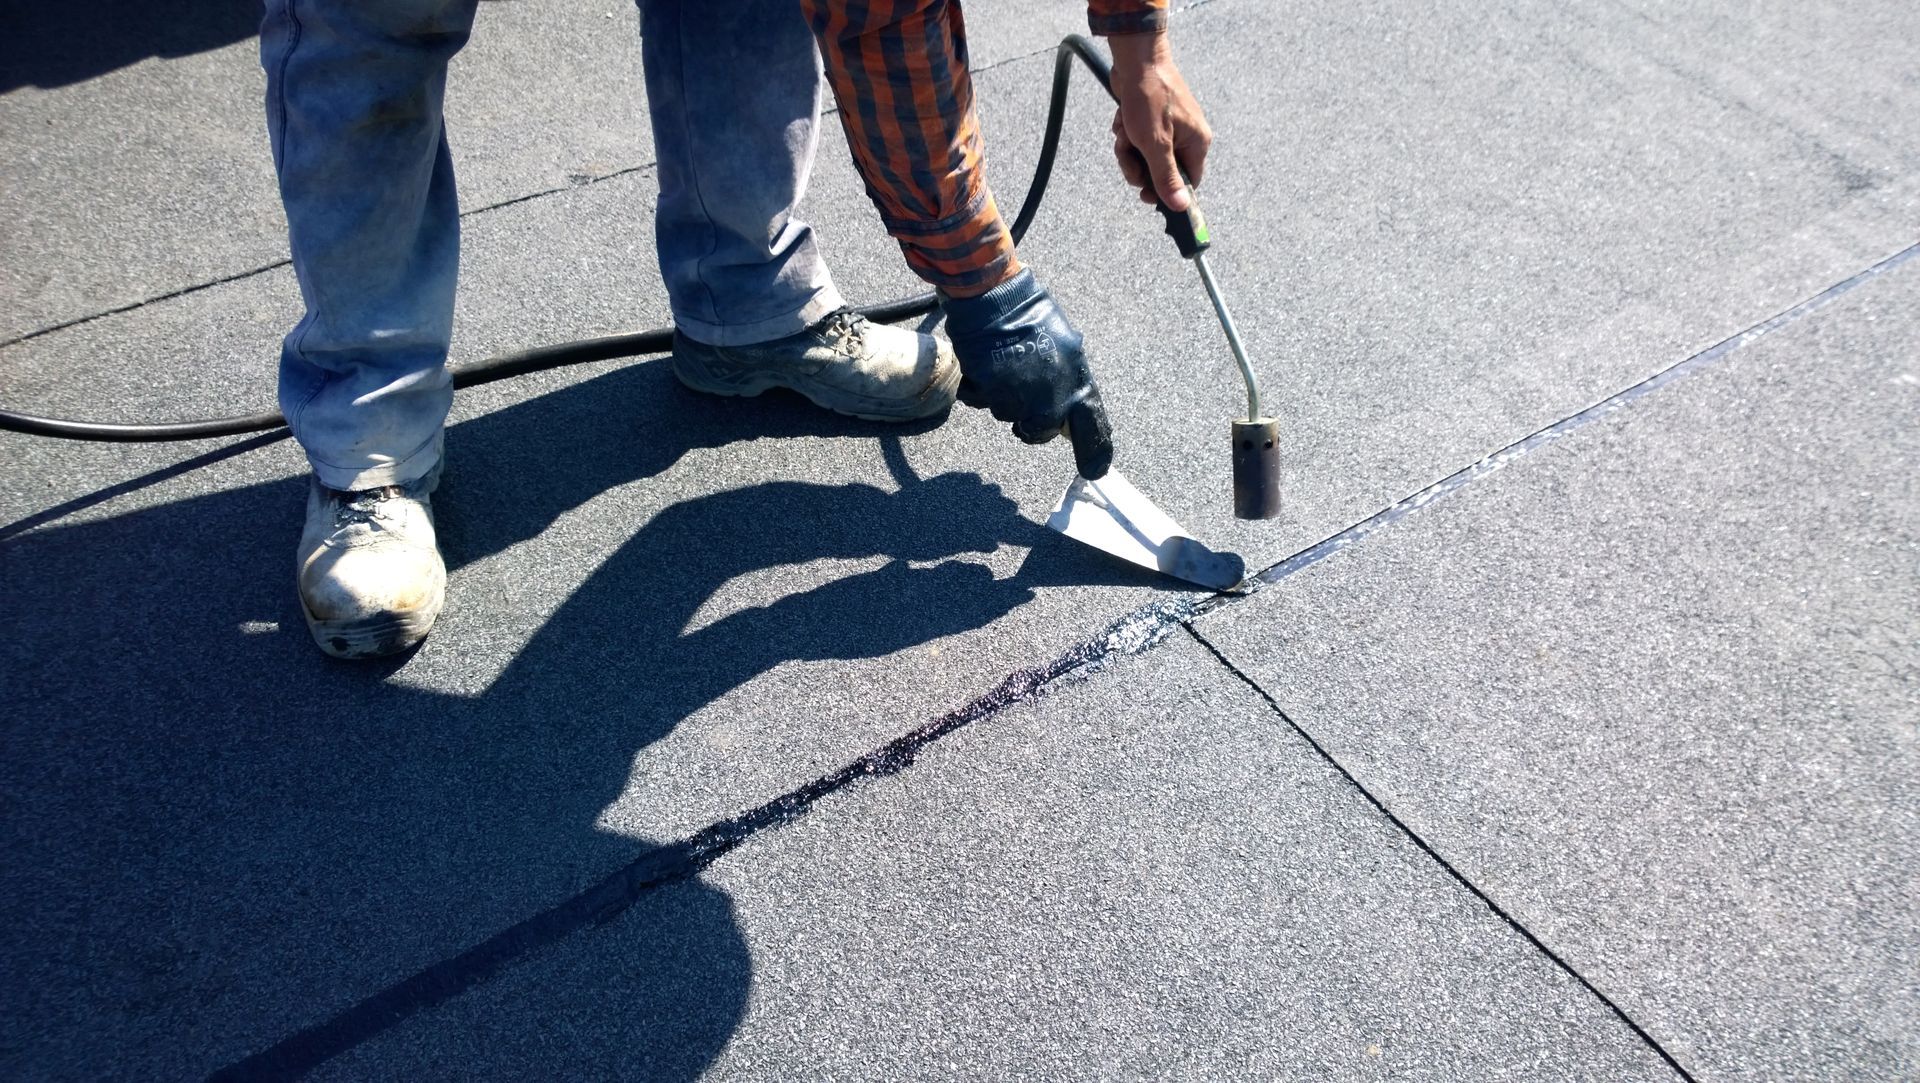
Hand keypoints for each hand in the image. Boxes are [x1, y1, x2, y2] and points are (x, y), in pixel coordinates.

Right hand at [940, 270, 1114, 478]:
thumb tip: (1070, 415)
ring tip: (1006, 367)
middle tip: (1025, 391)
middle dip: (1030, 418)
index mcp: (1077, 385)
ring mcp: (1020, 399)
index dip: (1095, 453)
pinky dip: (981, 389)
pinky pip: (983, 403)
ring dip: (1004, 398)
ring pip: (1009, 416)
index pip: (1093, 429)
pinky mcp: (991, 394)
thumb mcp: (1066, 348)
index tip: (1095, 470)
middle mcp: (1052, 399)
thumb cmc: (1032, 318)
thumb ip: (1070, 384)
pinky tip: (988, 366)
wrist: (995, 299)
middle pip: (1039, 432)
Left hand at [1108, 31, 1211, 210]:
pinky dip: (1126, 133)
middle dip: (1139, 166)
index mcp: (1197, 144)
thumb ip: (1166, 177)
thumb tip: (1181, 207)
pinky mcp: (1152, 120)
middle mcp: (1187, 137)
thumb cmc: (1149, 99)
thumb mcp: (1156, 144)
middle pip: (1162, 172)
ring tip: (1124, 131)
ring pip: (1145, 157)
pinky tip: (1123, 119)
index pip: (1188, 183)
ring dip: (1128, 149)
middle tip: (1128, 155)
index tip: (1146, 195)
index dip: (1167, 192)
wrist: (1136, 60)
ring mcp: (1169, 128)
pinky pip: (1138, 140)